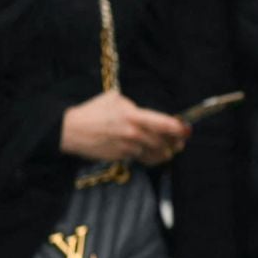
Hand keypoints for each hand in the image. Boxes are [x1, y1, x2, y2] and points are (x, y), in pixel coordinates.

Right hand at [61, 90, 190, 164]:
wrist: (70, 131)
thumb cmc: (92, 111)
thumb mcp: (113, 99)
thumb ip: (132, 105)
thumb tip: (142, 112)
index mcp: (133, 116)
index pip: (163, 124)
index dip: (179, 128)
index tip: (187, 129)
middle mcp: (133, 133)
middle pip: (162, 141)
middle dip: (175, 142)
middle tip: (181, 141)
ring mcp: (127, 147)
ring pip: (154, 153)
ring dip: (164, 152)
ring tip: (170, 150)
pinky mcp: (121, 157)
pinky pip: (141, 158)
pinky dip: (150, 158)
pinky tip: (155, 156)